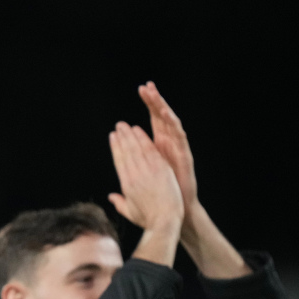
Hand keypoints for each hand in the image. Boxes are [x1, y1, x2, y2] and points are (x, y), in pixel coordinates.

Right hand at [108, 121, 184, 233]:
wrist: (164, 221)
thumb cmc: (148, 219)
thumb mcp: (130, 212)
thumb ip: (120, 202)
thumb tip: (111, 197)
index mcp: (126, 185)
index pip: (119, 161)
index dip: (115, 148)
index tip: (112, 138)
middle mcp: (134, 175)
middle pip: (126, 152)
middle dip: (121, 138)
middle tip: (118, 127)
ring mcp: (147, 171)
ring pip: (136, 148)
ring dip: (130, 135)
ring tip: (126, 125)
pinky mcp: (160, 169)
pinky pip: (150, 150)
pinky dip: (143, 139)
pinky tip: (139, 130)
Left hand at [139, 81, 197, 210]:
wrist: (177, 211)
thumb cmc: (160, 201)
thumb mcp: (138, 190)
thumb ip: (128, 184)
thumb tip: (114, 188)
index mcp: (155, 152)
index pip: (146, 129)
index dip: (141, 114)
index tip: (137, 95)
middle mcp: (167, 147)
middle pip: (159, 120)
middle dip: (153, 103)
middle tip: (145, 86)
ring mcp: (177, 149)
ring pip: (169, 123)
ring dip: (161, 108)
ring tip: (154, 93)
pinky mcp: (185, 154)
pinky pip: (179, 135)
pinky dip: (172, 124)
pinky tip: (165, 112)